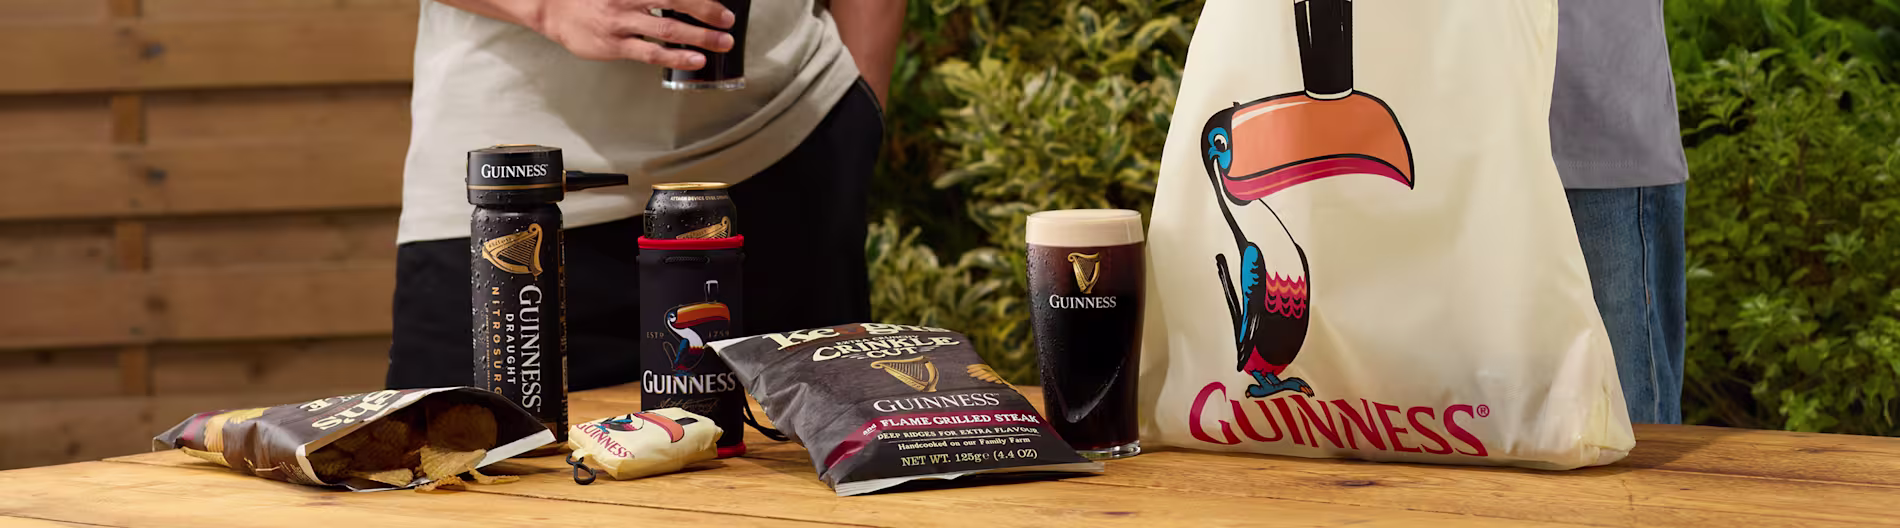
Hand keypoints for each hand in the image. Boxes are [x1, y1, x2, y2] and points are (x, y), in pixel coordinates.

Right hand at [533, 0, 736, 68]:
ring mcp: (621, 23)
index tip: (720, 4)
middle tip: (728, 21)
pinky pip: (651, 53)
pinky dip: (676, 57)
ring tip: (722, 43)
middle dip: (706, 12)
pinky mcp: (615, 46)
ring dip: (699, 36)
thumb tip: (679, 0)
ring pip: (668, 29)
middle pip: (675, 2)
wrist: (552, 8)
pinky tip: (695, 60)